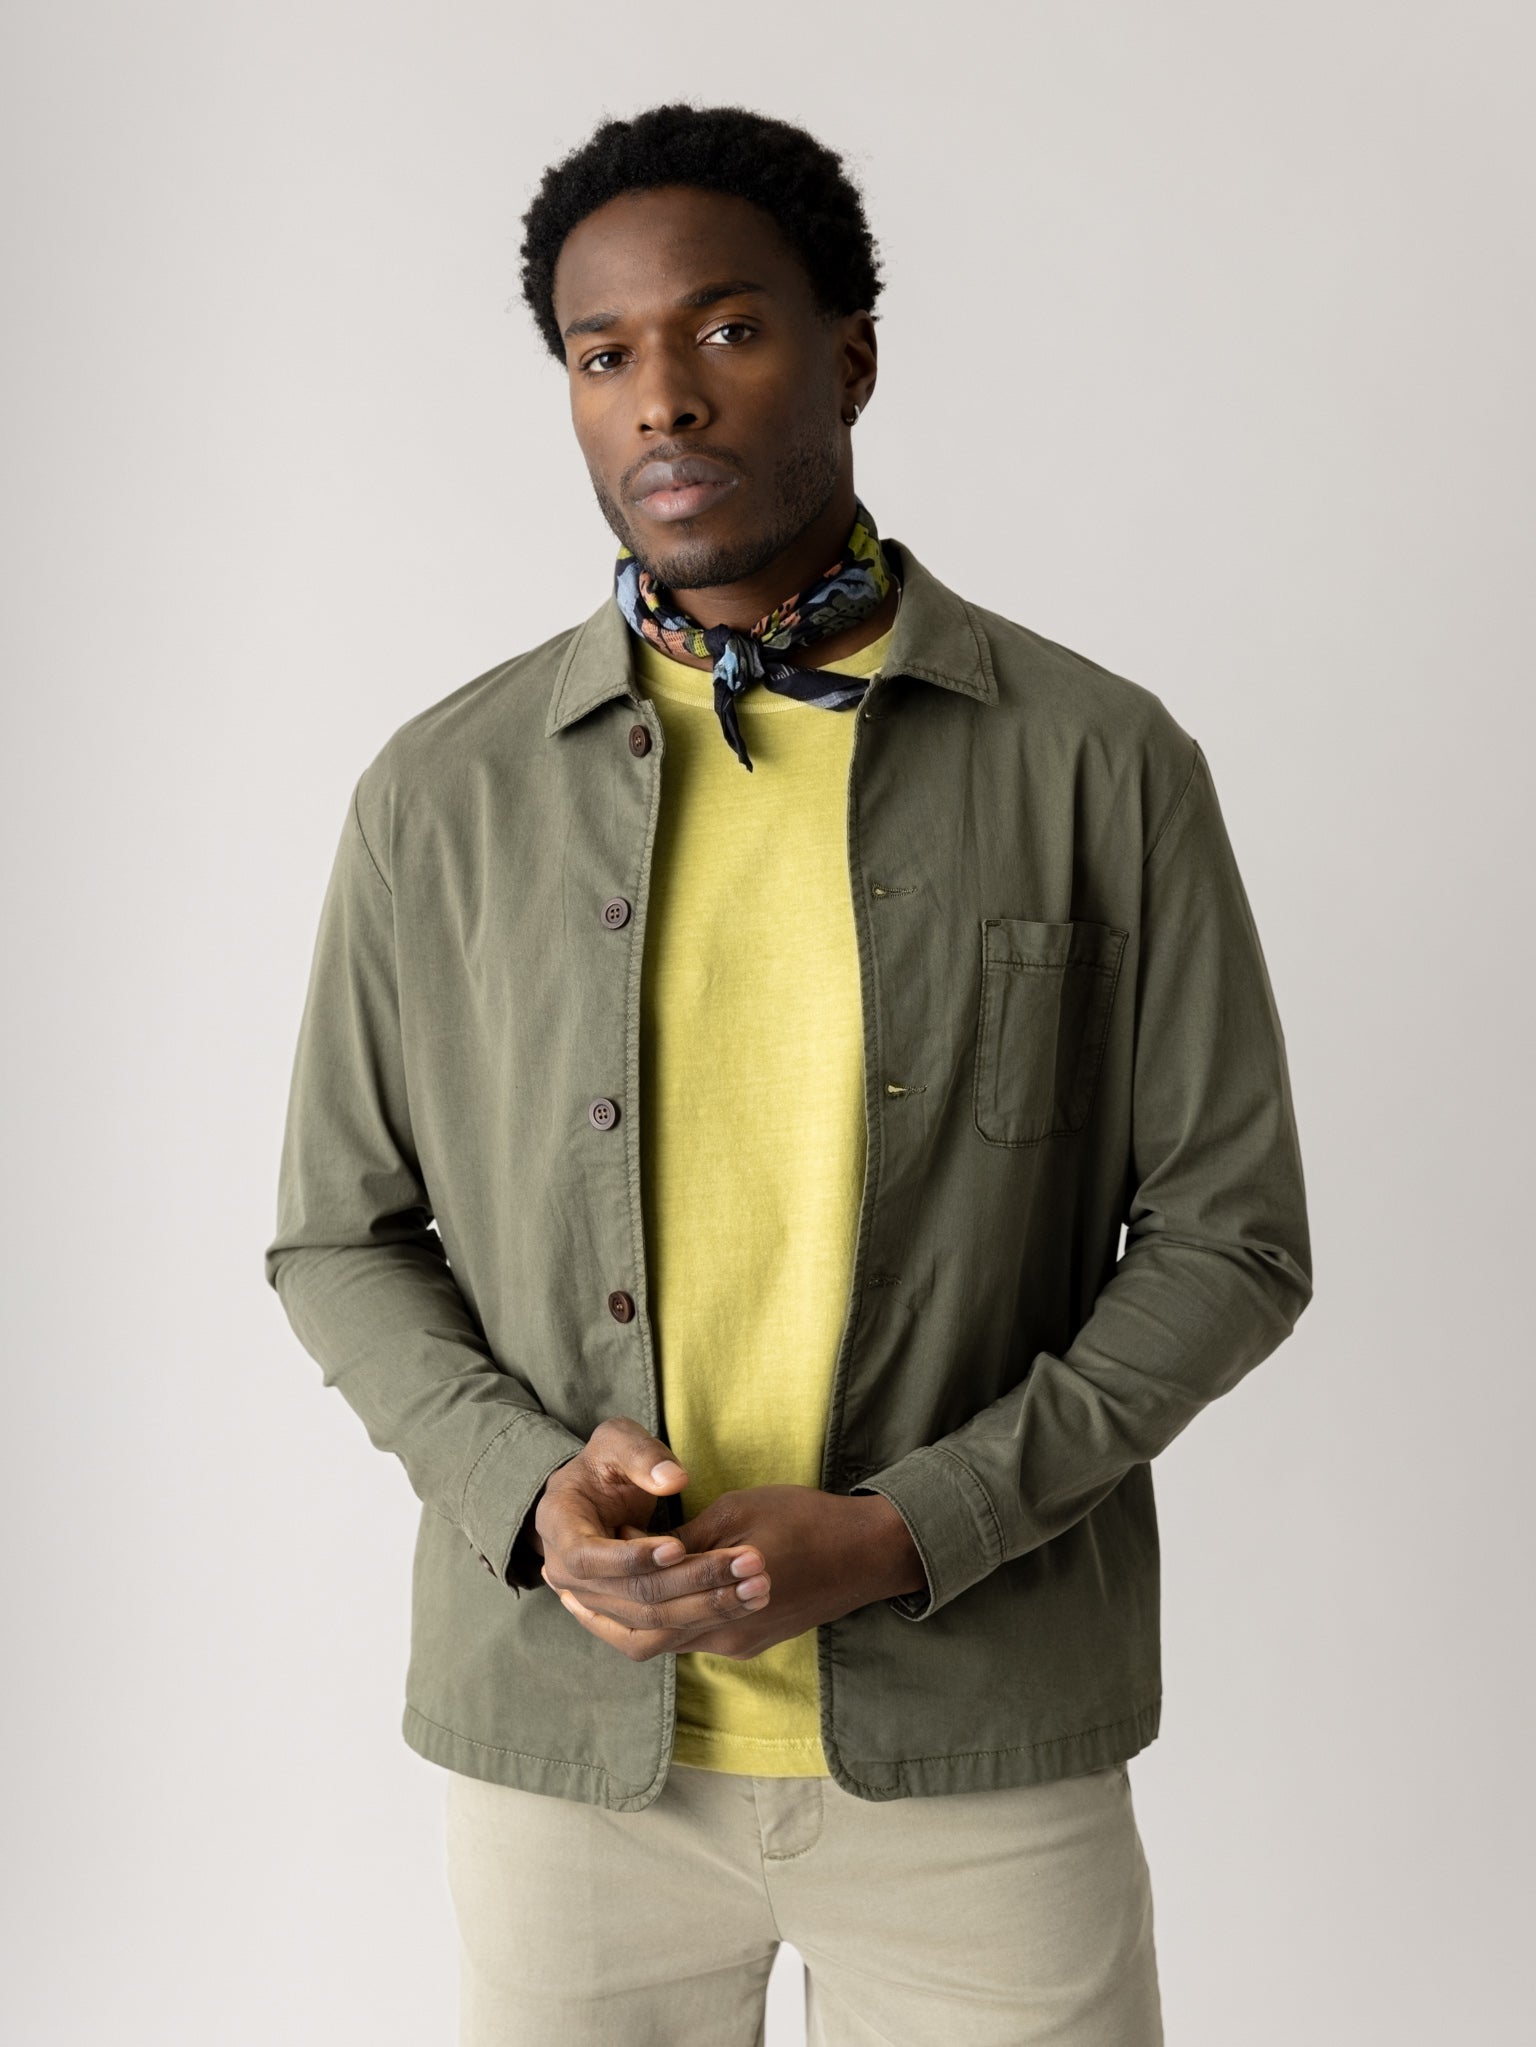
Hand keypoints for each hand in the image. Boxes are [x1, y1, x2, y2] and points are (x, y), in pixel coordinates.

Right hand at [531, 1417, 772, 1654]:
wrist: (594, 1497)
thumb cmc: (606, 1463)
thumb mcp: (616, 1441)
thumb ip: (641, 1455)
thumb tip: (673, 1481)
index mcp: (559, 1530)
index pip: (591, 1559)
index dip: (634, 1557)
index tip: (680, 1546)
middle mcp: (567, 1577)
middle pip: (633, 1595)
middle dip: (694, 1580)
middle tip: (750, 1561)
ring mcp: (592, 1605)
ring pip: (652, 1623)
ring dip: (707, 1607)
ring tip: (757, 1585)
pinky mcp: (619, 1621)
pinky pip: (659, 1635)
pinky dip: (701, 1622)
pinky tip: (742, 1603)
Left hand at [549, 1483, 924, 1662]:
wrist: (867, 1552)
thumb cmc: (804, 1519)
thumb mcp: (738, 1511)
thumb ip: (691, 1540)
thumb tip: (648, 1551)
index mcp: (719, 1601)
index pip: (644, 1611)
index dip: (605, 1595)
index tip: (576, 1571)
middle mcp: (726, 1635)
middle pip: (648, 1640)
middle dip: (604, 1616)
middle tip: (567, 1592)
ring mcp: (741, 1642)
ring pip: (669, 1644)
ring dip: (631, 1622)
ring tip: (593, 1597)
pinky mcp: (753, 1640)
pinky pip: (694, 1638)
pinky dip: (663, 1622)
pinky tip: (648, 1598)